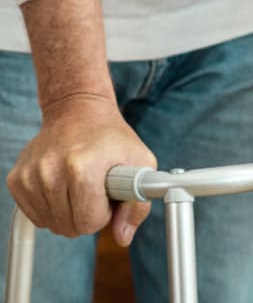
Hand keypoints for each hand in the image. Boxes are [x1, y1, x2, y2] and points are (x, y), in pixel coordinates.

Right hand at [7, 94, 155, 245]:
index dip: (103, 212)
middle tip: (94, 188)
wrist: (78, 109)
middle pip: (69, 227)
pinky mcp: (17, 179)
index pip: (89, 222)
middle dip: (87, 214)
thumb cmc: (111, 138)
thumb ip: (137, 205)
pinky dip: (51, 208)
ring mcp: (31, 175)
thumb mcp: (140, 162)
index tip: (106, 192)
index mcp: (83, 167)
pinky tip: (61, 185)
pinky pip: (36, 216)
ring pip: (52, 224)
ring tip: (79, 183)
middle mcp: (51, 170)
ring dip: (69, 211)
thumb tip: (122, 238)